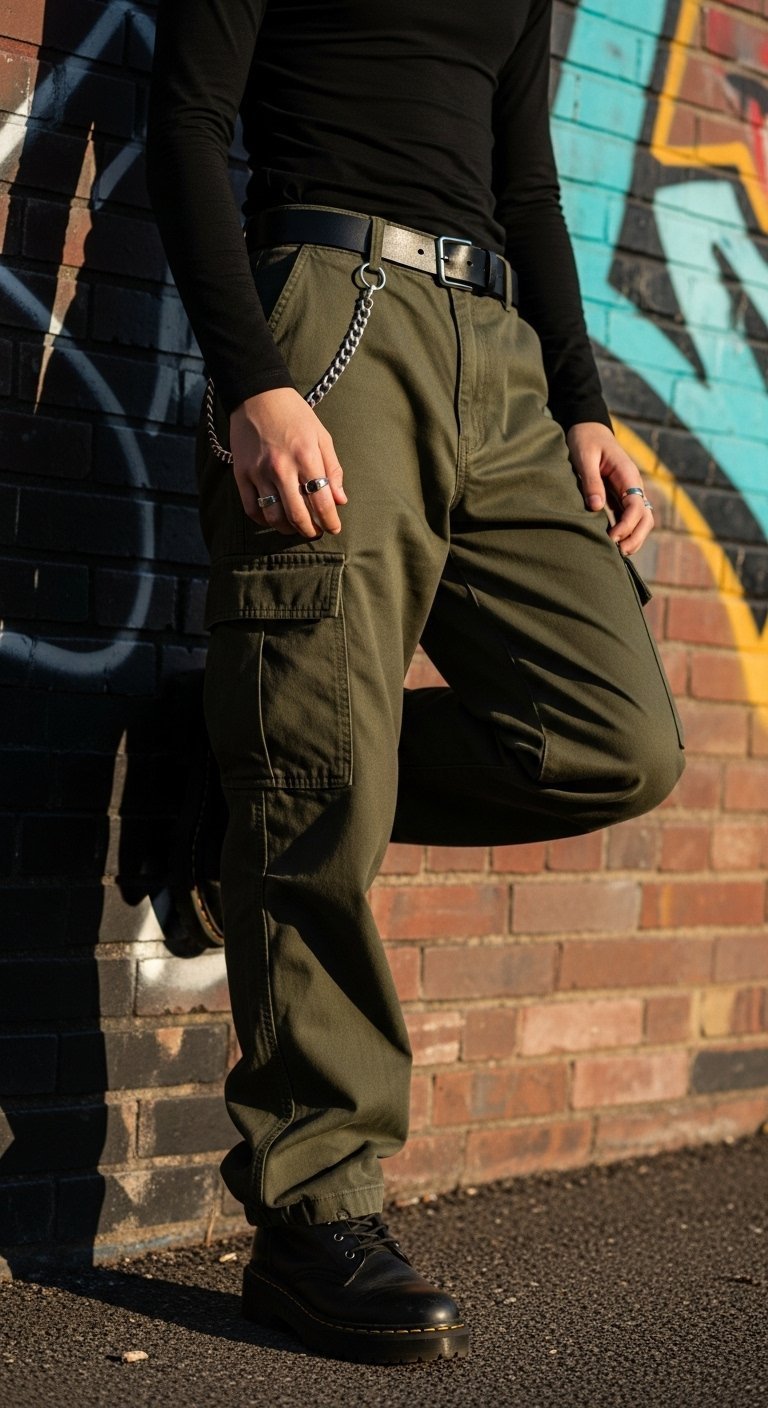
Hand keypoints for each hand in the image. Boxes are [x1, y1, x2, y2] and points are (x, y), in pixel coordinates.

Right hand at [229, 388, 346, 537]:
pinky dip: (263, 520)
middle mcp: (282, 468)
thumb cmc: (294, 415)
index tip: (334, 528)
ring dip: (288, 529)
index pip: (322, 502)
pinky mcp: (241, 474)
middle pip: (298, 516)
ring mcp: (259, 472)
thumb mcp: (321, 436)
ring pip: (274, 517)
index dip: (330, 521)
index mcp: (306, 457)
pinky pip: (251, 508)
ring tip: (296, 527)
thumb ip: (332, 469)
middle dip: (310, 530)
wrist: (257, 395)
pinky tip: (274, 518)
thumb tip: (340, 500)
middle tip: (316, 532)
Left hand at [566, 421, 653, 554]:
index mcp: (628, 474)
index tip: (612, 537)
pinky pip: (629, 518)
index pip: (636, 506)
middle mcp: (633, 485)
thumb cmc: (585, 440)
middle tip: (619, 553)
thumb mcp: (584, 457)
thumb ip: (591, 482)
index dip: (627, 525)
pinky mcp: (620, 497)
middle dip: (636, 537)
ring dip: (634, 538)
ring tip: (618, 553)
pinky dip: (626, 532)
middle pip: (646, 518)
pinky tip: (614, 544)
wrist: (588, 429)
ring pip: (642, 521)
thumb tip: (596, 507)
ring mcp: (629, 492)